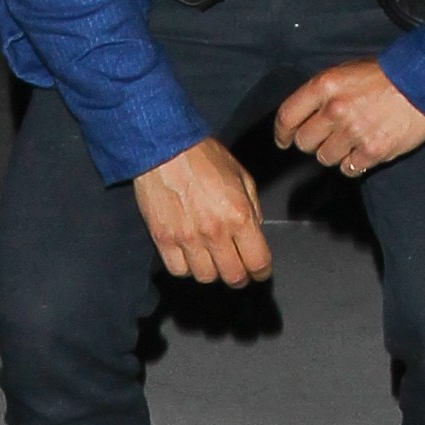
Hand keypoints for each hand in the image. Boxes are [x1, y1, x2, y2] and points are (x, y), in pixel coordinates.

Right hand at [134, 139, 272, 287]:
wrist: (165, 147)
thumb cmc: (203, 157)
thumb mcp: (241, 176)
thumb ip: (253, 208)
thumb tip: (255, 232)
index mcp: (239, 215)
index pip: (258, 262)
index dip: (262, 272)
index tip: (260, 271)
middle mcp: (215, 231)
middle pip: (233, 277)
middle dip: (240, 277)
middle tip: (238, 270)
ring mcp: (187, 237)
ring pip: (205, 277)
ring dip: (212, 272)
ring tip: (212, 260)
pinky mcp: (163, 238)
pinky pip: (178, 270)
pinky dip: (186, 267)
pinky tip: (189, 255)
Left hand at [273, 59, 424, 177]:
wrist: (424, 82)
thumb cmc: (386, 75)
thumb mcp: (347, 71)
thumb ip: (323, 92)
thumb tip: (304, 115)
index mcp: (324, 86)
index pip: (287, 116)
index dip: (282, 132)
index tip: (284, 140)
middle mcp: (335, 110)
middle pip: (304, 142)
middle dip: (313, 142)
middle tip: (328, 136)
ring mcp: (354, 133)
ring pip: (325, 158)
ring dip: (334, 153)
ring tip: (351, 140)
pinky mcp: (373, 151)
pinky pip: (349, 169)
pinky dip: (354, 163)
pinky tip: (364, 150)